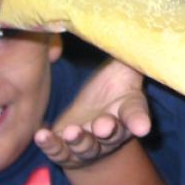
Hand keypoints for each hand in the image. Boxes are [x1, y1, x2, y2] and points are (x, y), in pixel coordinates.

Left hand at [35, 60, 150, 170]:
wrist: (94, 119)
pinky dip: (50, 145)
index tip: (143, 127)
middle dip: (107, 130)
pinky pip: (58, 151)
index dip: (139, 120)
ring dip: (79, 140)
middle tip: (102, 125)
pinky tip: (41, 135)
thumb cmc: (114, 88)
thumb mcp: (124, 69)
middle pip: (111, 134)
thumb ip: (129, 56)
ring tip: (70, 131)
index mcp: (128, 111)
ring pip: (86, 146)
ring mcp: (89, 146)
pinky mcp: (66, 151)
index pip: (136, 114)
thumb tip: (137, 32)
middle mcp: (112, 134)